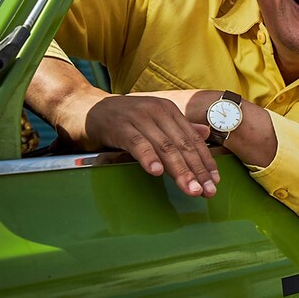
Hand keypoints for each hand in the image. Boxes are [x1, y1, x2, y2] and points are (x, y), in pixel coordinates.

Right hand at [84, 93, 218, 197]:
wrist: (83, 106)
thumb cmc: (120, 118)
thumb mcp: (152, 120)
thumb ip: (178, 127)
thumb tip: (205, 133)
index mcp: (169, 111)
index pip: (193, 139)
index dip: (206, 161)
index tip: (215, 181)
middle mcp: (158, 112)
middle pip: (182, 145)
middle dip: (198, 170)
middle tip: (208, 191)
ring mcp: (139, 118)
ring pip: (165, 147)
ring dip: (180, 170)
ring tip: (191, 189)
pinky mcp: (120, 126)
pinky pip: (137, 144)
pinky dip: (148, 158)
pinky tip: (156, 173)